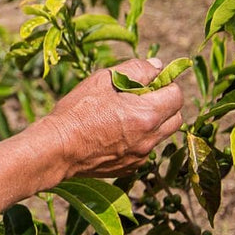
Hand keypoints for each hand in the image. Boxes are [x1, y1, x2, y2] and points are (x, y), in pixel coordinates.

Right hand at [40, 57, 185, 176]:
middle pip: (176, 119)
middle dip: (165, 105)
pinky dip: (138, 140)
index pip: (177, 95)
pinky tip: (114, 133)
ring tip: (125, 115)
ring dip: (152, 123)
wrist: (57, 148)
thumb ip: (137, 69)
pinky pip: (144, 150)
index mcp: (148, 114)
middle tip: (141, 98)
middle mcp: (150, 139)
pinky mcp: (130, 168)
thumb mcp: (104, 79)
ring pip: (160, 136)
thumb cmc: (79, 110)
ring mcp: (141, 156)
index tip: (149, 83)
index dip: (165, 85)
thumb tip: (158, 66)